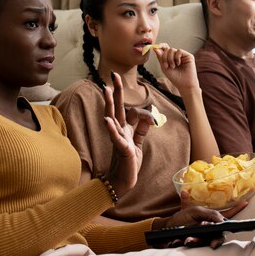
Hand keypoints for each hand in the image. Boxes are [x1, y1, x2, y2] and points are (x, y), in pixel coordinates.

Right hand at [103, 72, 154, 197]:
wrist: (123, 181)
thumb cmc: (129, 161)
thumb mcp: (138, 143)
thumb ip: (141, 129)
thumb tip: (148, 116)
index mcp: (125, 128)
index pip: (129, 110)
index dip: (137, 107)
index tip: (138, 102)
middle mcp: (119, 130)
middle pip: (117, 107)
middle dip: (116, 90)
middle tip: (113, 74)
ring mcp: (118, 138)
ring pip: (113, 117)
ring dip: (110, 103)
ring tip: (106, 90)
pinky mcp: (121, 148)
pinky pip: (115, 137)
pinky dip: (111, 128)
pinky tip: (107, 120)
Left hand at [153, 45, 199, 93]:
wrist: (184, 84)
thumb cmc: (175, 77)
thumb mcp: (164, 67)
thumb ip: (160, 58)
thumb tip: (155, 48)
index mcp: (170, 58)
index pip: (164, 49)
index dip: (160, 46)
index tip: (155, 47)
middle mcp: (176, 55)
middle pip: (167, 49)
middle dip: (164, 57)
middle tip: (166, 66)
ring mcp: (182, 55)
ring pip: (172, 50)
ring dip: (170, 59)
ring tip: (173, 66)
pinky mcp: (188, 55)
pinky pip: (179, 51)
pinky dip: (177, 57)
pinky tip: (178, 64)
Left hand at [155, 194, 248, 248]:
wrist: (164, 228)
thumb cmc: (180, 219)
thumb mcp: (193, 211)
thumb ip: (207, 213)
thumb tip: (221, 219)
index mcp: (210, 220)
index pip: (226, 216)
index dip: (236, 209)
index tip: (246, 202)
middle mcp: (208, 230)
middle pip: (218, 236)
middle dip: (215, 239)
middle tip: (209, 240)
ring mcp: (200, 239)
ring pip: (204, 243)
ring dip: (195, 241)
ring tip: (186, 240)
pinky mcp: (192, 246)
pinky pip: (191, 247)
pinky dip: (181, 243)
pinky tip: (175, 242)